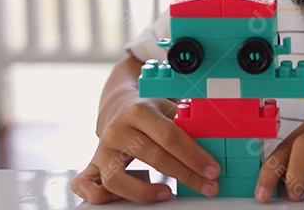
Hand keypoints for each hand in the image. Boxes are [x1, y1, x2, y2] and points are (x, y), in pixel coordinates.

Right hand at [71, 97, 221, 203]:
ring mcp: (102, 149)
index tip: (213, 170)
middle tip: (207, 186)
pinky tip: (126, 199)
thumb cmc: (151, 111)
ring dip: (144, 192)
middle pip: (153, 157)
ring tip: (168, 193)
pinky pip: (86, 187)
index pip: (171, 137)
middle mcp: (117, 130)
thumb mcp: (169, 107)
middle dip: (186, 175)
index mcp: (139, 111)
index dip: (194, 156)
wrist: (119, 106)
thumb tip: (217, 139)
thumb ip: (187, 122)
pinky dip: (102, 198)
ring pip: (116, 178)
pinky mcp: (92, 164)